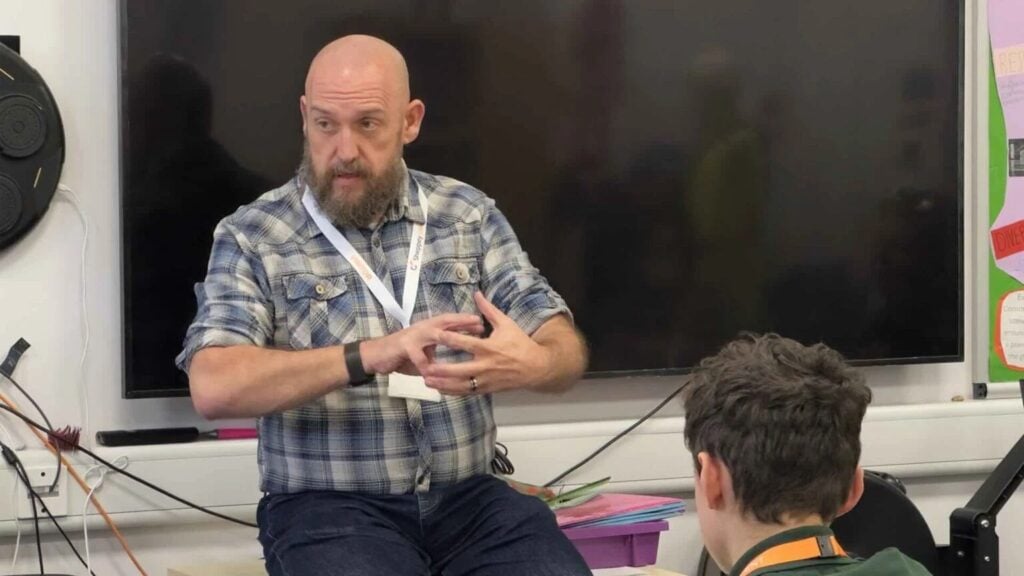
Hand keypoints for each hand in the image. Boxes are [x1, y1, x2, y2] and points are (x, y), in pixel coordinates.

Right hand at [361, 314, 483, 376]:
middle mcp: (423, 329)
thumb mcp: (426, 352)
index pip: (451, 322)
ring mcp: (413, 336)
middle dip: (462, 322)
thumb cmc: (403, 355)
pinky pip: (416, 355)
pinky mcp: (402, 347)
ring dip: (446, 336)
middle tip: (479, 325)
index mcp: (430, 328)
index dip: (467, 322)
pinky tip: (430, 371)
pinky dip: (424, 363)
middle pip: (445, 322)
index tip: (484, 324)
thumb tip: (462, 354)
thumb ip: (440, 351)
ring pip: (432, 333)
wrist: (377, 355)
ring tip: (459, 340)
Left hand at [423, 292, 551, 395]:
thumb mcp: (506, 324)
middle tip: (425, 366)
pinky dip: (453, 392)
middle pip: (459, 369)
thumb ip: (489, 310)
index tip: (434, 335)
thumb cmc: (520, 343)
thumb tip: (477, 293)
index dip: (448, 338)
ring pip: (461, 385)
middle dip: (441, 369)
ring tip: (427, 381)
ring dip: (443, 384)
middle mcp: (486, 366)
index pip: (465, 343)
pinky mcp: (487, 389)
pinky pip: (467, 392)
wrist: (536, 367)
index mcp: (489, 348)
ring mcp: (486, 380)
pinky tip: (440, 390)